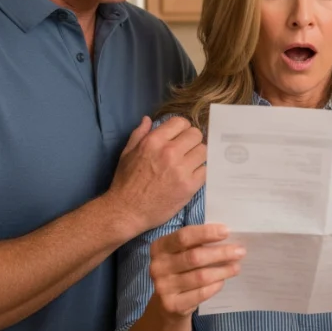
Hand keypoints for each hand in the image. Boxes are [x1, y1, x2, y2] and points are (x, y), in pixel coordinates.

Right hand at [107, 116, 207, 235]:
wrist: (126, 211)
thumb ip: (139, 134)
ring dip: (198, 156)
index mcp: (153, 141)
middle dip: (192, 141)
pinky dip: (201, 172)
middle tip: (187, 151)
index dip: (182, 129)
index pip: (181, 122)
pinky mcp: (189, 186)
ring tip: (190, 164)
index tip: (180, 137)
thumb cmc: (125, 182)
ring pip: (204, 151)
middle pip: (196, 135)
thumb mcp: (127, 153)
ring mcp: (181, 169)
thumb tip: (148, 119)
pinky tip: (193, 176)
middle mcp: (169, 152)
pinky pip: (206, 170)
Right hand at [149, 224, 244, 318]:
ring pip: (200, 276)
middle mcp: (157, 266)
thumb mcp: (182, 253)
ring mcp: (163, 287)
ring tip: (236, 267)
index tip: (227, 231)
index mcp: (160, 247)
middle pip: (195, 257)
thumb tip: (227, 237)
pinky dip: (215, 286)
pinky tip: (222, 281)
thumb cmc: (181, 270)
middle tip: (240, 251)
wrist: (167, 304)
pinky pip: (201, 293)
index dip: (206, 233)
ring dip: (223, 270)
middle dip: (221, 253)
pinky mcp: (172, 304)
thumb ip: (198, 244)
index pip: (184, 236)